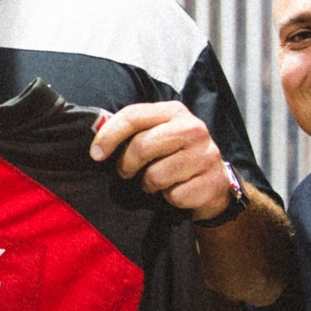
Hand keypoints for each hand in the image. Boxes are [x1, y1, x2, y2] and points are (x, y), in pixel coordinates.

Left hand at [89, 101, 234, 219]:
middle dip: (126, 165)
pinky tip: (175, 191)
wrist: (214, 181)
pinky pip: (174, 196)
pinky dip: (169, 198)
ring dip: (149, 185)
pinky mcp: (212, 182)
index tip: (95, 154)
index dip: (109, 135)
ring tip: (155, 182)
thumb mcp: (157, 134)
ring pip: (156, 176)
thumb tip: (97, 139)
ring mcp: (206, 155)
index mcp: (174, 112)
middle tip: (126, 172)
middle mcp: (193, 128)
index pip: (133, 116)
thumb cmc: (175, 156)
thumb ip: (132, 131)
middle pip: (142, 146)